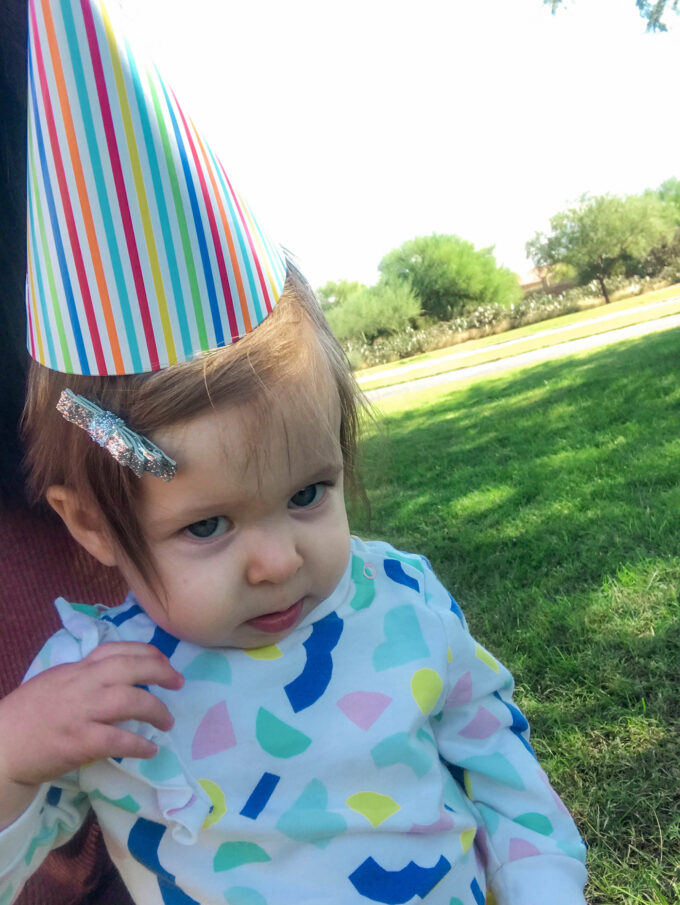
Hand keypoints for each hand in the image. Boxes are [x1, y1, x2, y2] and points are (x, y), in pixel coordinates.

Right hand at [0, 642, 183, 792]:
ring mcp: (81, 712)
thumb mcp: (56, 682)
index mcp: (76, 669)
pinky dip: (139, 744)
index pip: (116, 649)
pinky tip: (150, 750)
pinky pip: (118, 740)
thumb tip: (118, 678)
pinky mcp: (79, 742)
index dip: (146, 652)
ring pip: (130, 701)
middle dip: (160, 671)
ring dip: (156, 710)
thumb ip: (85, 677)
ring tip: (167, 722)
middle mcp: (81, 684)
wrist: (1, 746)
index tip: (163, 660)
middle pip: (130, 668)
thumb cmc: (28, 715)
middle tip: (178, 682)